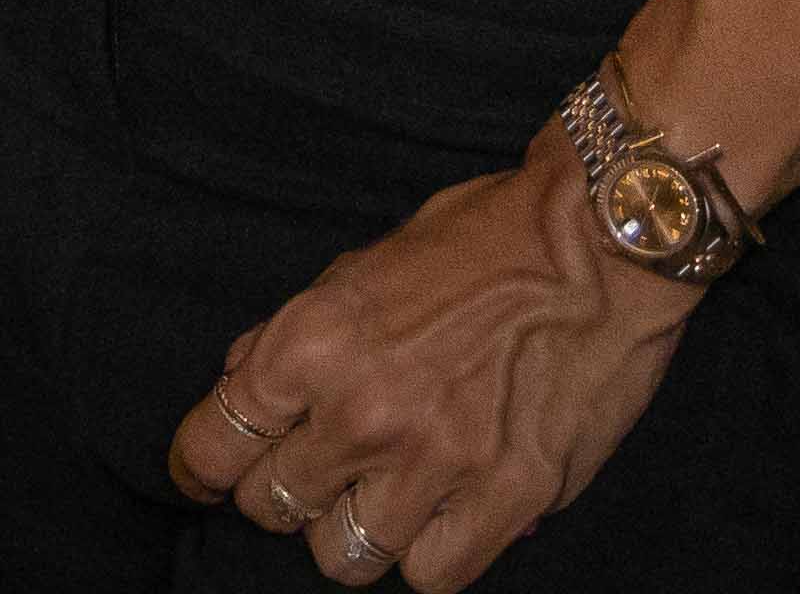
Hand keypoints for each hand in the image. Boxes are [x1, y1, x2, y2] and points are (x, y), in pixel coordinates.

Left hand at [164, 138, 697, 587]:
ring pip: (345, 557)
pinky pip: (432, 576)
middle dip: (287, 490)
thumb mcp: (356, 266)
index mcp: (311, 344)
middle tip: (322, 468)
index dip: (201, 470)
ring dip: (356, 530)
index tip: (207, 477)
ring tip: (386, 493)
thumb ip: (292, 335)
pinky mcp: (509, 496)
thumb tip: (239, 386)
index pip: (215, 446)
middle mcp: (362, 411)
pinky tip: (445, 513)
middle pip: (273, 507)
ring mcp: (436, 461)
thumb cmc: (477, 241)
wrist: (598, 243)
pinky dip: (431, 553)